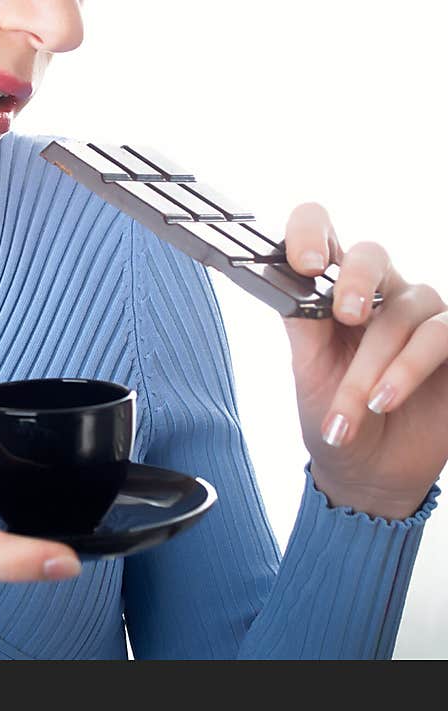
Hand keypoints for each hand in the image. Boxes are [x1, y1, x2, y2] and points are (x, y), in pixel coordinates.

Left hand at [280, 203, 447, 519]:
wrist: (367, 471)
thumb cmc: (334, 416)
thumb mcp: (308, 371)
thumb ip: (302, 322)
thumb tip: (287, 282)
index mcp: (332, 292)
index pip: (321, 233)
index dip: (310, 232)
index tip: (303, 264)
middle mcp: (379, 294)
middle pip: (372, 255)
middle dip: (356, 280)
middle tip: (345, 315)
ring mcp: (422, 317)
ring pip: (404, 310)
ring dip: (375, 365)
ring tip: (359, 409)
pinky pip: (442, 334)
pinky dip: (410, 369)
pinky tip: (387, 400)